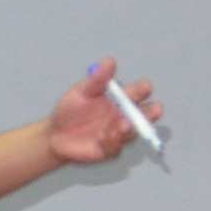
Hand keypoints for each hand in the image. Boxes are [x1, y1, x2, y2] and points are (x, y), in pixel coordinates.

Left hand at [47, 58, 161, 165]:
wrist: (55, 135)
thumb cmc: (70, 111)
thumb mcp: (81, 92)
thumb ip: (97, 80)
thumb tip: (110, 60)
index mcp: (120, 100)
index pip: (138, 93)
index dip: (143, 90)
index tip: (144, 88)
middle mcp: (124, 117)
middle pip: (146, 115)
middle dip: (152, 113)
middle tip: (155, 110)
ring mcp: (120, 134)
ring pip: (133, 132)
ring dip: (129, 128)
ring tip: (122, 125)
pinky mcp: (112, 149)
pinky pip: (117, 146)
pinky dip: (111, 141)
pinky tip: (101, 138)